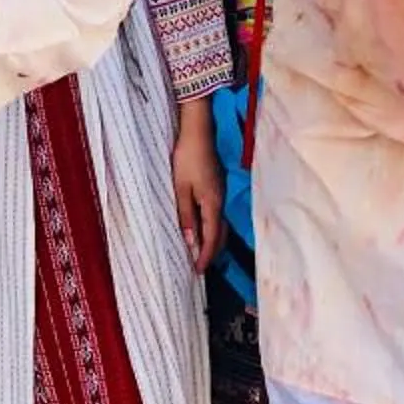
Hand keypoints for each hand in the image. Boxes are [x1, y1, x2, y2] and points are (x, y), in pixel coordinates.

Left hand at [173, 100, 225, 272]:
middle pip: (220, 235)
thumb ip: (186, 216)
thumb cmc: (187, 158)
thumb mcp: (181, 189)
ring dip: (213, 241)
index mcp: (213, 205)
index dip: (205, 257)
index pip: (211, 239)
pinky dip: (212, 227)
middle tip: (199, 267)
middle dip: (211, 253)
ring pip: (221, 225)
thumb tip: (191, 243)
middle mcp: (221, 202)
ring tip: (200, 252)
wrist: (198, 131)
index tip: (198, 272)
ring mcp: (221, 193)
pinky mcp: (218, 186)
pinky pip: (218, 214)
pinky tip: (203, 228)